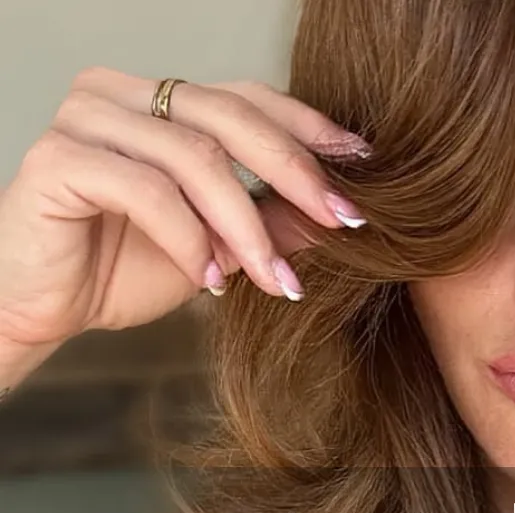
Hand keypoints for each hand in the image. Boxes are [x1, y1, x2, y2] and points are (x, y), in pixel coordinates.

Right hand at [0, 67, 369, 346]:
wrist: (44, 310)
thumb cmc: (128, 269)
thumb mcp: (223, 246)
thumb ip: (274, 222)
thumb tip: (343, 216)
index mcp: (162, 100)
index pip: (248, 97)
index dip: (309, 127)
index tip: (362, 162)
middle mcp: (121, 93)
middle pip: (230, 116)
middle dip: (296, 173)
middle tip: (342, 221)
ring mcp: (85, 119)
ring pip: (196, 158)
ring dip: (245, 225)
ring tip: (271, 278)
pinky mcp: (57, 159)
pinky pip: (148, 191)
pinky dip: (190, 240)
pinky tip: (209, 281)